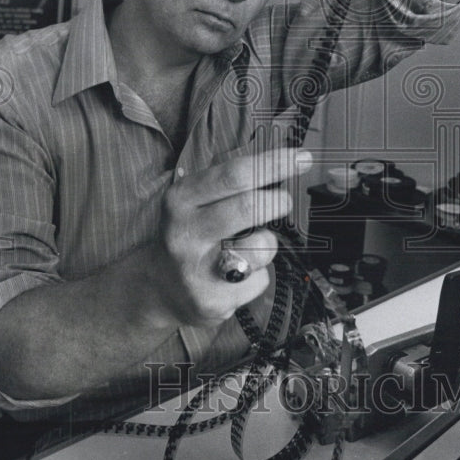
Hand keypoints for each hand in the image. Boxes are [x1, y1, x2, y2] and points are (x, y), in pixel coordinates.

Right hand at [150, 148, 312, 326]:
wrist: (159, 288)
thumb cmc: (190, 235)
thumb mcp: (195, 201)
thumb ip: (231, 182)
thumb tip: (279, 160)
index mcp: (181, 200)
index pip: (233, 175)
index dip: (273, 164)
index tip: (301, 158)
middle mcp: (185, 233)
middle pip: (249, 207)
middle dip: (279, 201)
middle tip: (284, 201)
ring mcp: (197, 270)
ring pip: (262, 247)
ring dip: (267, 244)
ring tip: (248, 247)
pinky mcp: (212, 301)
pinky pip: (260, 280)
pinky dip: (258, 275)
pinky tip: (237, 276)